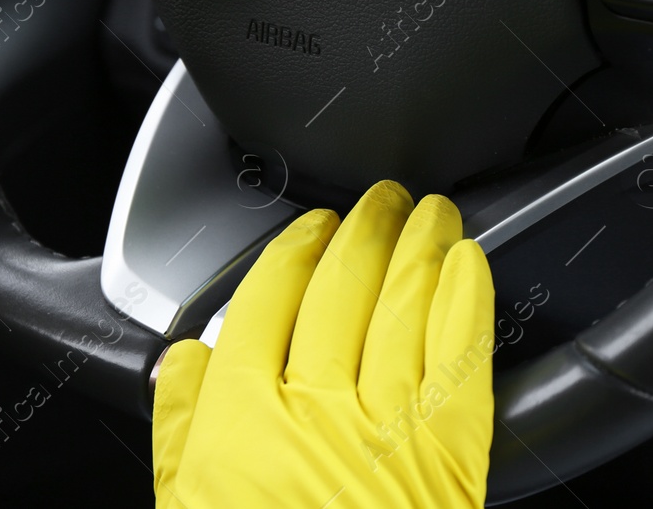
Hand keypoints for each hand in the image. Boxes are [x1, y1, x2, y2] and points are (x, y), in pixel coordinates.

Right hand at [153, 181, 495, 507]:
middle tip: (376, 201)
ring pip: (404, 304)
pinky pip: (461, 353)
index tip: (307, 230)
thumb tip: (184, 360)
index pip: (263, 302)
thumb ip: (182, 432)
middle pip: (340, 288)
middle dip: (360, 232)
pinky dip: (467, 299)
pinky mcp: (453, 451)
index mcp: (243, 423)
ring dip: (418, 246)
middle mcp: (319, 408)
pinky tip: (470, 263)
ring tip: (426, 212)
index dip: (288, 253)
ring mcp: (391, 425)